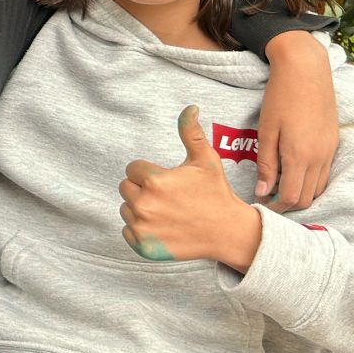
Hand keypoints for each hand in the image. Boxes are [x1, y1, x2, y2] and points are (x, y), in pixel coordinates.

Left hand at [120, 106, 260, 270]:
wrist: (228, 232)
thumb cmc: (216, 193)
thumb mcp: (206, 160)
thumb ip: (191, 133)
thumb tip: (190, 107)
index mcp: (155, 181)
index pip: (132, 169)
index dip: (150, 173)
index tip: (168, 181)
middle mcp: (144, 204)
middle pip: (125, 187)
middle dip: (143, 189)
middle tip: (168, 197)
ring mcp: (142, 227)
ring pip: (125, 208)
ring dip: (140, 208)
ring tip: (167, 211)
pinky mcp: (142, 245)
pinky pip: (127, 230)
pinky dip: (140, 229)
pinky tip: (162, 226)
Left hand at [256, 32, 338, 208]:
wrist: (306, 70)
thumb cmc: (280, 97)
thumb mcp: (266, 131)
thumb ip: (266, 164)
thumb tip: (262, 191)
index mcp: (299, 156)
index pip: (291, 197)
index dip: (276, 206)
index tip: (261, 204)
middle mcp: (318, 158)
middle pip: (306, 197)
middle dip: (288, 203)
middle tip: (268, 196)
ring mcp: (329, 151)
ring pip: (318, 187)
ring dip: (301, 192)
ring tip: (280, 184)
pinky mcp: (333, 143)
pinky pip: (325, 173)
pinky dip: (310, 179)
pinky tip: (294, 170)